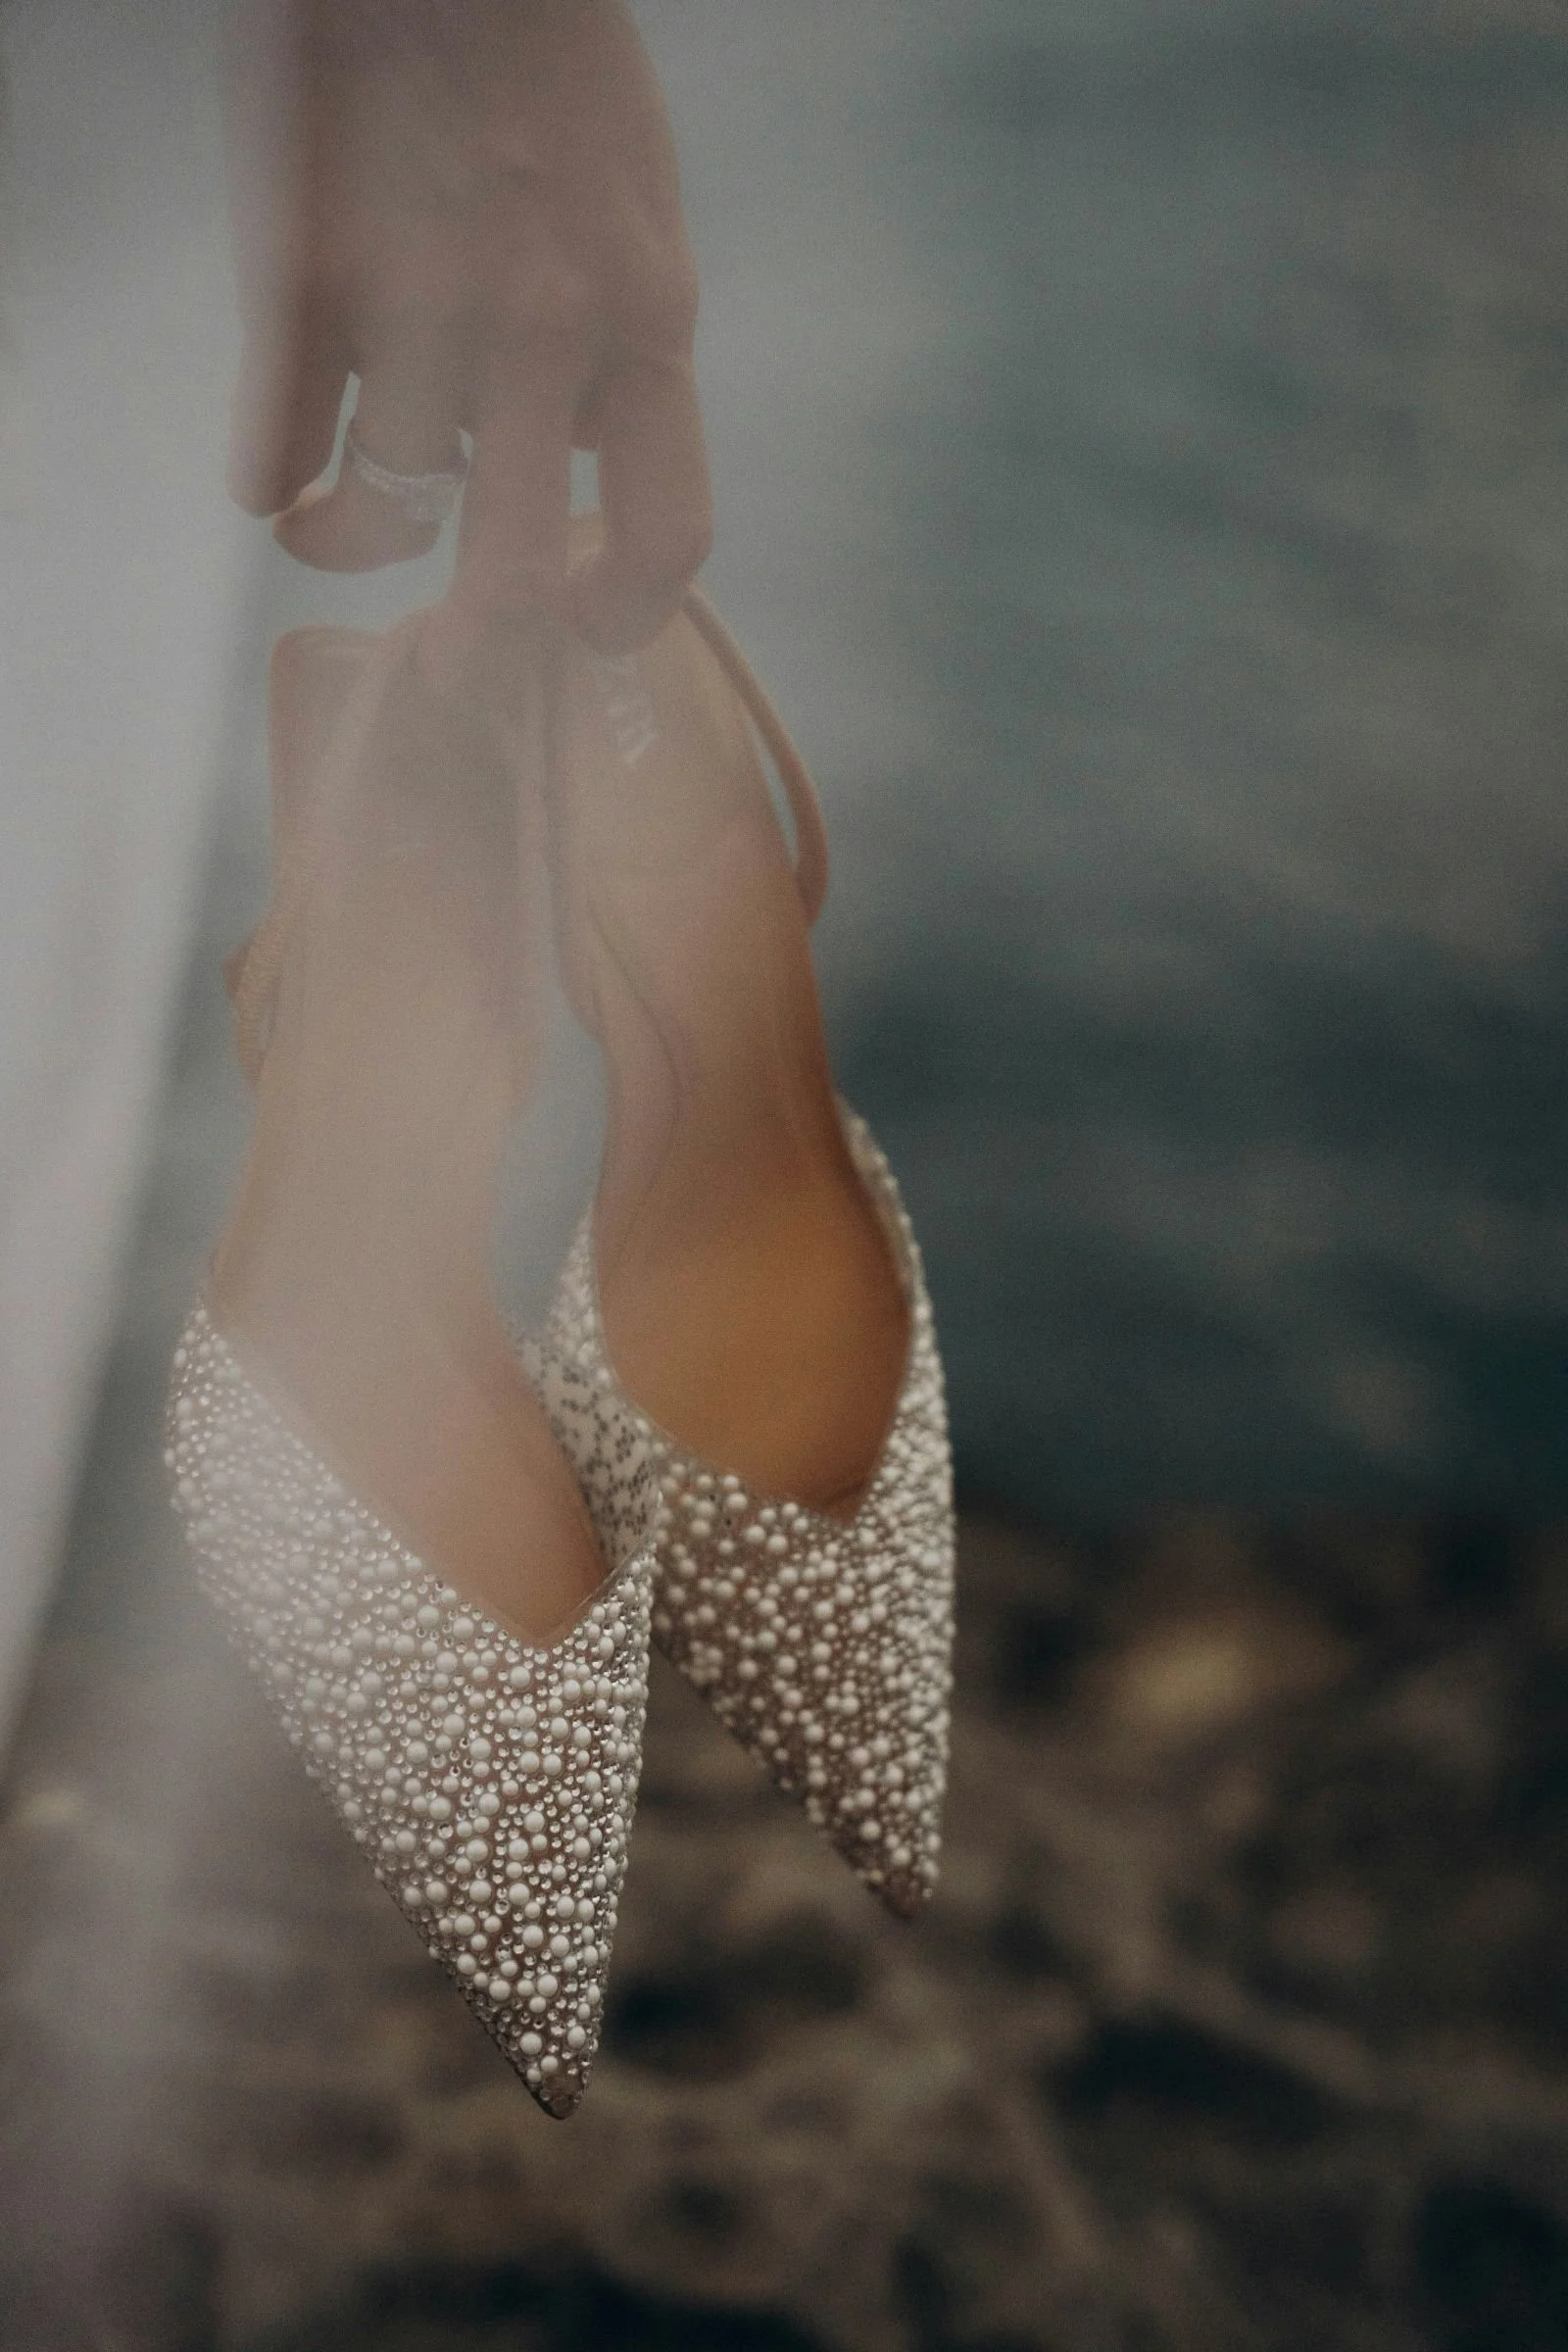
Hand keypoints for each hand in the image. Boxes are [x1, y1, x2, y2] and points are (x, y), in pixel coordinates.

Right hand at [225, 0, 711, 661]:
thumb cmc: (545, 63)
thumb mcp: (637, 203)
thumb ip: (623, 338)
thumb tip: (580, 449)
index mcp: (646, 316)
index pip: (668, 532)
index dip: (627, 618)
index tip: (584, 629)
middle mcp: (542, 330)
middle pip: (508, 573)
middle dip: (478, 649)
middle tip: (453, 662)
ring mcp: (415, 306)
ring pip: (376, 519)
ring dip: (345, 543)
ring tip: (324, 525)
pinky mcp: (299, 278)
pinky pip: (272, 449)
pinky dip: (270, 479)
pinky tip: (275, 471)